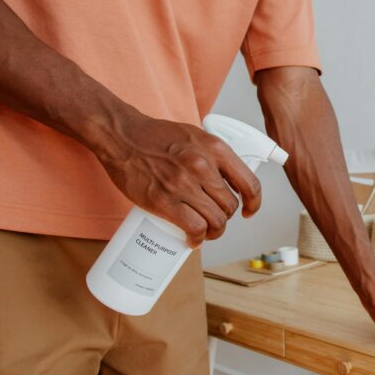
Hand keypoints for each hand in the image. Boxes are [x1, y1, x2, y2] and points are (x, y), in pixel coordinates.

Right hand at [93, 113, 261, 246]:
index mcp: (215, 148)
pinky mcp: (163, 200)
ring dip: (213, 232)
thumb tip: (230, 181)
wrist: (121, 135)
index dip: (253, 203)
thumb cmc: (156, 136)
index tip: (248, 210)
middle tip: (214, 219)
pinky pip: (193, 228)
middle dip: (225, 218)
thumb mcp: (195, 137)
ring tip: (205, 231)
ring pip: (215, 220)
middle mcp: (202, 166)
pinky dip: (197, 238)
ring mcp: (183, 184)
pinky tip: (193, 239)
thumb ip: (214, 156)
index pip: (249, 183)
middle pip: (230, 206)